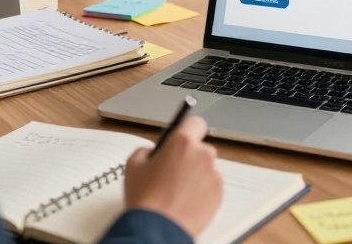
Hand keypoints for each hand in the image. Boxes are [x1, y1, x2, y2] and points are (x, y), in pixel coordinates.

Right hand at [124, 116, 221, 235]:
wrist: (157, 229)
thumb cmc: (145, 199)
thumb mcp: (133, 165)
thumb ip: (147, 150)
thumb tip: (154, 151)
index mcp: (182, 142)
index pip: (195, 122)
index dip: (187, 129)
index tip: (182, 136)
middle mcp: (202, 154)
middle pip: (199, 147)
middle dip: (188, 156)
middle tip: (171, 172)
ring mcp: (213, 174)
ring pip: (205, 168)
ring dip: (195, 175)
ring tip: (176, 191)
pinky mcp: (218, 193)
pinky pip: (210, 185)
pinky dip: (201, 191)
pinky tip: (184, 201)